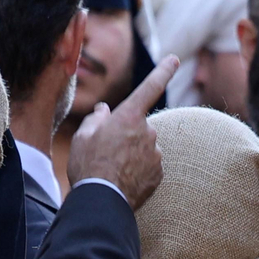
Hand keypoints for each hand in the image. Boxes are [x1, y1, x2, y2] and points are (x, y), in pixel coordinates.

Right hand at [67, 57, 179, 208]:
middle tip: (106, 152)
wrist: (102, 200)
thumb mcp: (83, 137)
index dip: (163, 71)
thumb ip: (96, 119)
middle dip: (127, 134)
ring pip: (145, 147)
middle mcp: (147, 131)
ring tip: (113, 169)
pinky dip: (138, 170)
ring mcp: (155, 153)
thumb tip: (104, 111)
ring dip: (132, 153)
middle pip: (139, 126)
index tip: (175, 59)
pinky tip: (123, 179)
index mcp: (128, 116)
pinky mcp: (159, 173)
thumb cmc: (88, 165)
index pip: (149, 87)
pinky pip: (149, 165)